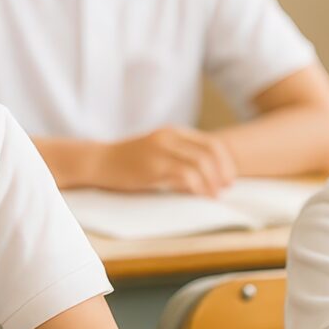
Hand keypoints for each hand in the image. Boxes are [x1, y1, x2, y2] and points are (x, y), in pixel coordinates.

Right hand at [102, 127, 234, 195]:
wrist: (99, 162)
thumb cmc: (129, 162)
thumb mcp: (157, 152)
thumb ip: (179, 157)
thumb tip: (207, 176)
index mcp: (173, 133)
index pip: (211, 143)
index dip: (226, 163)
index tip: (228, 180)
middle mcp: (169, 137)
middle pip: (210, 151)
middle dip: (223, 172)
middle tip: (224, 189)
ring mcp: (160, 149)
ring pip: (201, 162)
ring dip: (212, 181)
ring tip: (213, 195)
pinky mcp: (153, 165)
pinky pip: (185, 173)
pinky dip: (198, 186)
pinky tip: (198, 195)